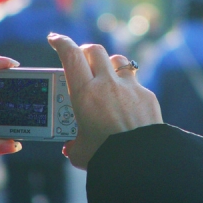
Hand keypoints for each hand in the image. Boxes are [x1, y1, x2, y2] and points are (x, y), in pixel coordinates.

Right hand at [47, 33, 162, 169]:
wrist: (141, 163)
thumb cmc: (107, 157)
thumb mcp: (81, 152)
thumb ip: (73, 145)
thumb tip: (71, 147)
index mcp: (85, 94)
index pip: (70, 56)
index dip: (61, 42)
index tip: (55, 39)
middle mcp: (107, 85)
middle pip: (95, 50)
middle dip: (85, 51)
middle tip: (81, 59)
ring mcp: (130, 88)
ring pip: (119, 60)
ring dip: (109, 63)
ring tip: (106, 75)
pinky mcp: (147, 96)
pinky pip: (136, 83)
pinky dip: (128, 87)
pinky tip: (127, 103)